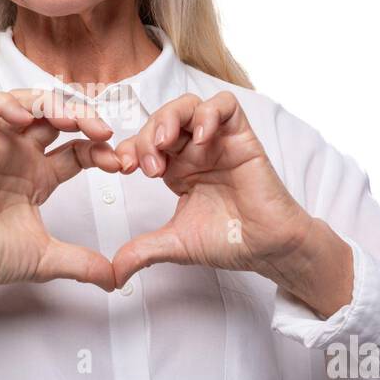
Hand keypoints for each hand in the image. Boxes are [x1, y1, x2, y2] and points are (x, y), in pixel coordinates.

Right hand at [0, 88, 122, 291]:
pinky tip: (24, 118)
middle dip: (83, 116)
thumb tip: (115, 279)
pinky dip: (4, 103)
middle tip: (102, 131)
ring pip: (26, 101)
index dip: (99, 149)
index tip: (117, 165)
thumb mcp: (49, 258)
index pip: (78, 147)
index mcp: (40, 175)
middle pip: (57, 116)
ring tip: (68, 121)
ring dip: (50, 103)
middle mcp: (21, 155)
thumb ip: (83, 264)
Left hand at [111, 92, 316, 291]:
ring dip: (170, 118)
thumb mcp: (175, 244)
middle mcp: (194, 152)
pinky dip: (208, 114)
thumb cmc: (230, 241)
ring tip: (165, 143)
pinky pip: (225, 106)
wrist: (266, 247)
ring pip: (188, 105)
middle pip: (161, 119)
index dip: (129, 149)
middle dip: (146, 135)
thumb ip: (142, 252)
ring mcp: (217, 141)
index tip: (123, 169)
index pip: (144, 144)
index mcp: (176, 170)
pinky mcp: (242, 137)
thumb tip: (113, 274)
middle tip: (148, 165)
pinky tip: (201, 140)